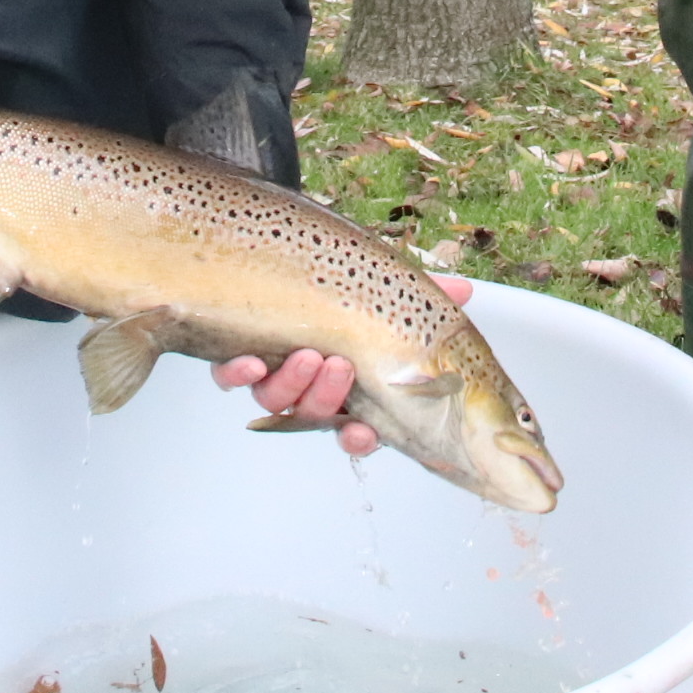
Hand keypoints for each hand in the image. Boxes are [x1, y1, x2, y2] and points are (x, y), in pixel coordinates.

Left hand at [211, 275, 476, 457]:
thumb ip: (424, 294)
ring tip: (307, 357)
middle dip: (327, 398)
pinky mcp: (233, 355)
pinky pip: (228, 377)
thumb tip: (464, 291)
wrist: (283, 254)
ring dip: (293, 384)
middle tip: (339, 369)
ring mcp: (270, 372)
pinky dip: (237, 374)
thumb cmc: (343, 283)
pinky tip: (250, 361)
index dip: (359, 439)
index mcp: (346, 385)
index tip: (364, 433)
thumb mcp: (387, 288)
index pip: (355, 425)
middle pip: (314, 413)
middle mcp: (306, 386)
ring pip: (276, 398)